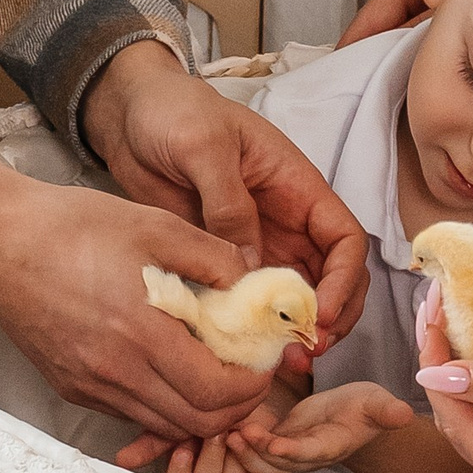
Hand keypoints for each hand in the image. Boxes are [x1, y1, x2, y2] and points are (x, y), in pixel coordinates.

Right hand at [0, 147, 274, 440]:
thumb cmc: (73, 225)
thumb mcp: (156, 224)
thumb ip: (213, 256)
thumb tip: (250, 283)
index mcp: (139, 332)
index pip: (214, 392)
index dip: (251, 386)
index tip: (264, 363)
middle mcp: (114, 371)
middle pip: (194, 422)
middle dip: (234, 407)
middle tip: (248, 375)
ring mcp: (89, 384)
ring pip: (162, 425)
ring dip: (198, 410)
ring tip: (213, 373)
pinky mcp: (70, 386)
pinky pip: (129, 412)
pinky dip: (161, 404)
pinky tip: (168, 369)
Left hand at [82, 41, 368, 345]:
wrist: (128, 115)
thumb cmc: (174, 112)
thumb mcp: (203, 146)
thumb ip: (228, 203)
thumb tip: (249, 264)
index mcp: (296, 187)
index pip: (344, 240)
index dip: (344, 280)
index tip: (321, 313)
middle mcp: (284, 221)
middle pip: (330, 278)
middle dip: (328, 318)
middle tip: (305, 351)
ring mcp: (254, 243)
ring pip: (291, 297)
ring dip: (292, 330)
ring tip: (278, 360)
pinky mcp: (220, 260)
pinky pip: (246, 300)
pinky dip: (250, 326)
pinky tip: (237, 348)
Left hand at [223, 378, 415, 472]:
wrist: (354, 416)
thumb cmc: (366, 408)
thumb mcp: (378, 404)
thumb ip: (386, 411)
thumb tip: (404, 413)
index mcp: (330, 446)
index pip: (308, 453)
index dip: (290, 451)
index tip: (273, 443)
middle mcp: (306, 456)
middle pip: (277, 464)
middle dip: (256, 454)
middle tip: (239, 435)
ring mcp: (289, 453)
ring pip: (262, 464)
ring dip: (244, 454)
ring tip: (228, 435)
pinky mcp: (276, 444)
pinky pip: (254, 456)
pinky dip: (239, 453)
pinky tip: (223, 439)